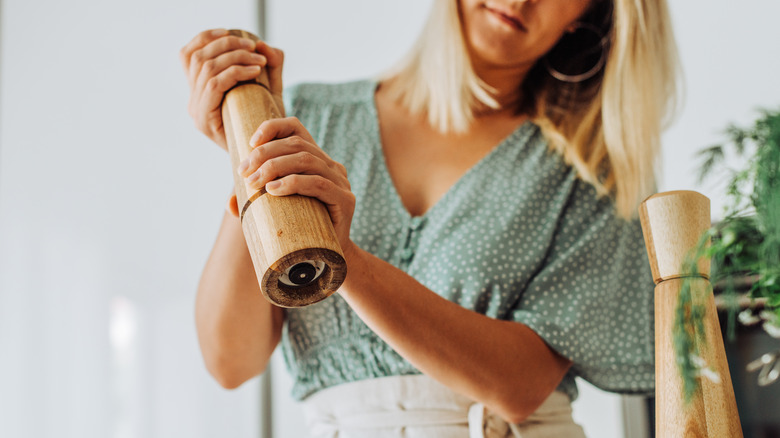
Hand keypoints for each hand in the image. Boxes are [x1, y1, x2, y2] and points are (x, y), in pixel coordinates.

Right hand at [180, 29, 284, 149]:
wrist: (265, 160)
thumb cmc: (267, 125)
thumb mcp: (270, 90)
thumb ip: (271, 65)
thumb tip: (264, 44)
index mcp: (198, 91)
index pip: (188, 54)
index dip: (205, 38)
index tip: (230, 32)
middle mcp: (192, 101)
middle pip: (199, 57)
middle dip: (228, 45)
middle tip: (254, 47)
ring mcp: (196, 112)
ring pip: (207, 69)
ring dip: (235, 57)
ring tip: (259, 60)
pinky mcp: (204, 121)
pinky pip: (214, 86)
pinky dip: (235, 72)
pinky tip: (255, 71)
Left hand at [237, 117, 355, 251]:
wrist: (328, 259)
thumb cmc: (301, 231)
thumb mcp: (276, 210)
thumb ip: (254, 203)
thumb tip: (229, 203)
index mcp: (316, 159)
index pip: (296, 128)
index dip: (273, 127)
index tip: (250, 142)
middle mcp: (331, 165)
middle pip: (297, 144)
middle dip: (265, 154)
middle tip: (243, 172)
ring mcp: (341, 181)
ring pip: (306, 160)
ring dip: (275, 167)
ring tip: (255, 183)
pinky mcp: (345, 200)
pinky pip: (319, 184)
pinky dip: (293, 183)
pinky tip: (274, 190)